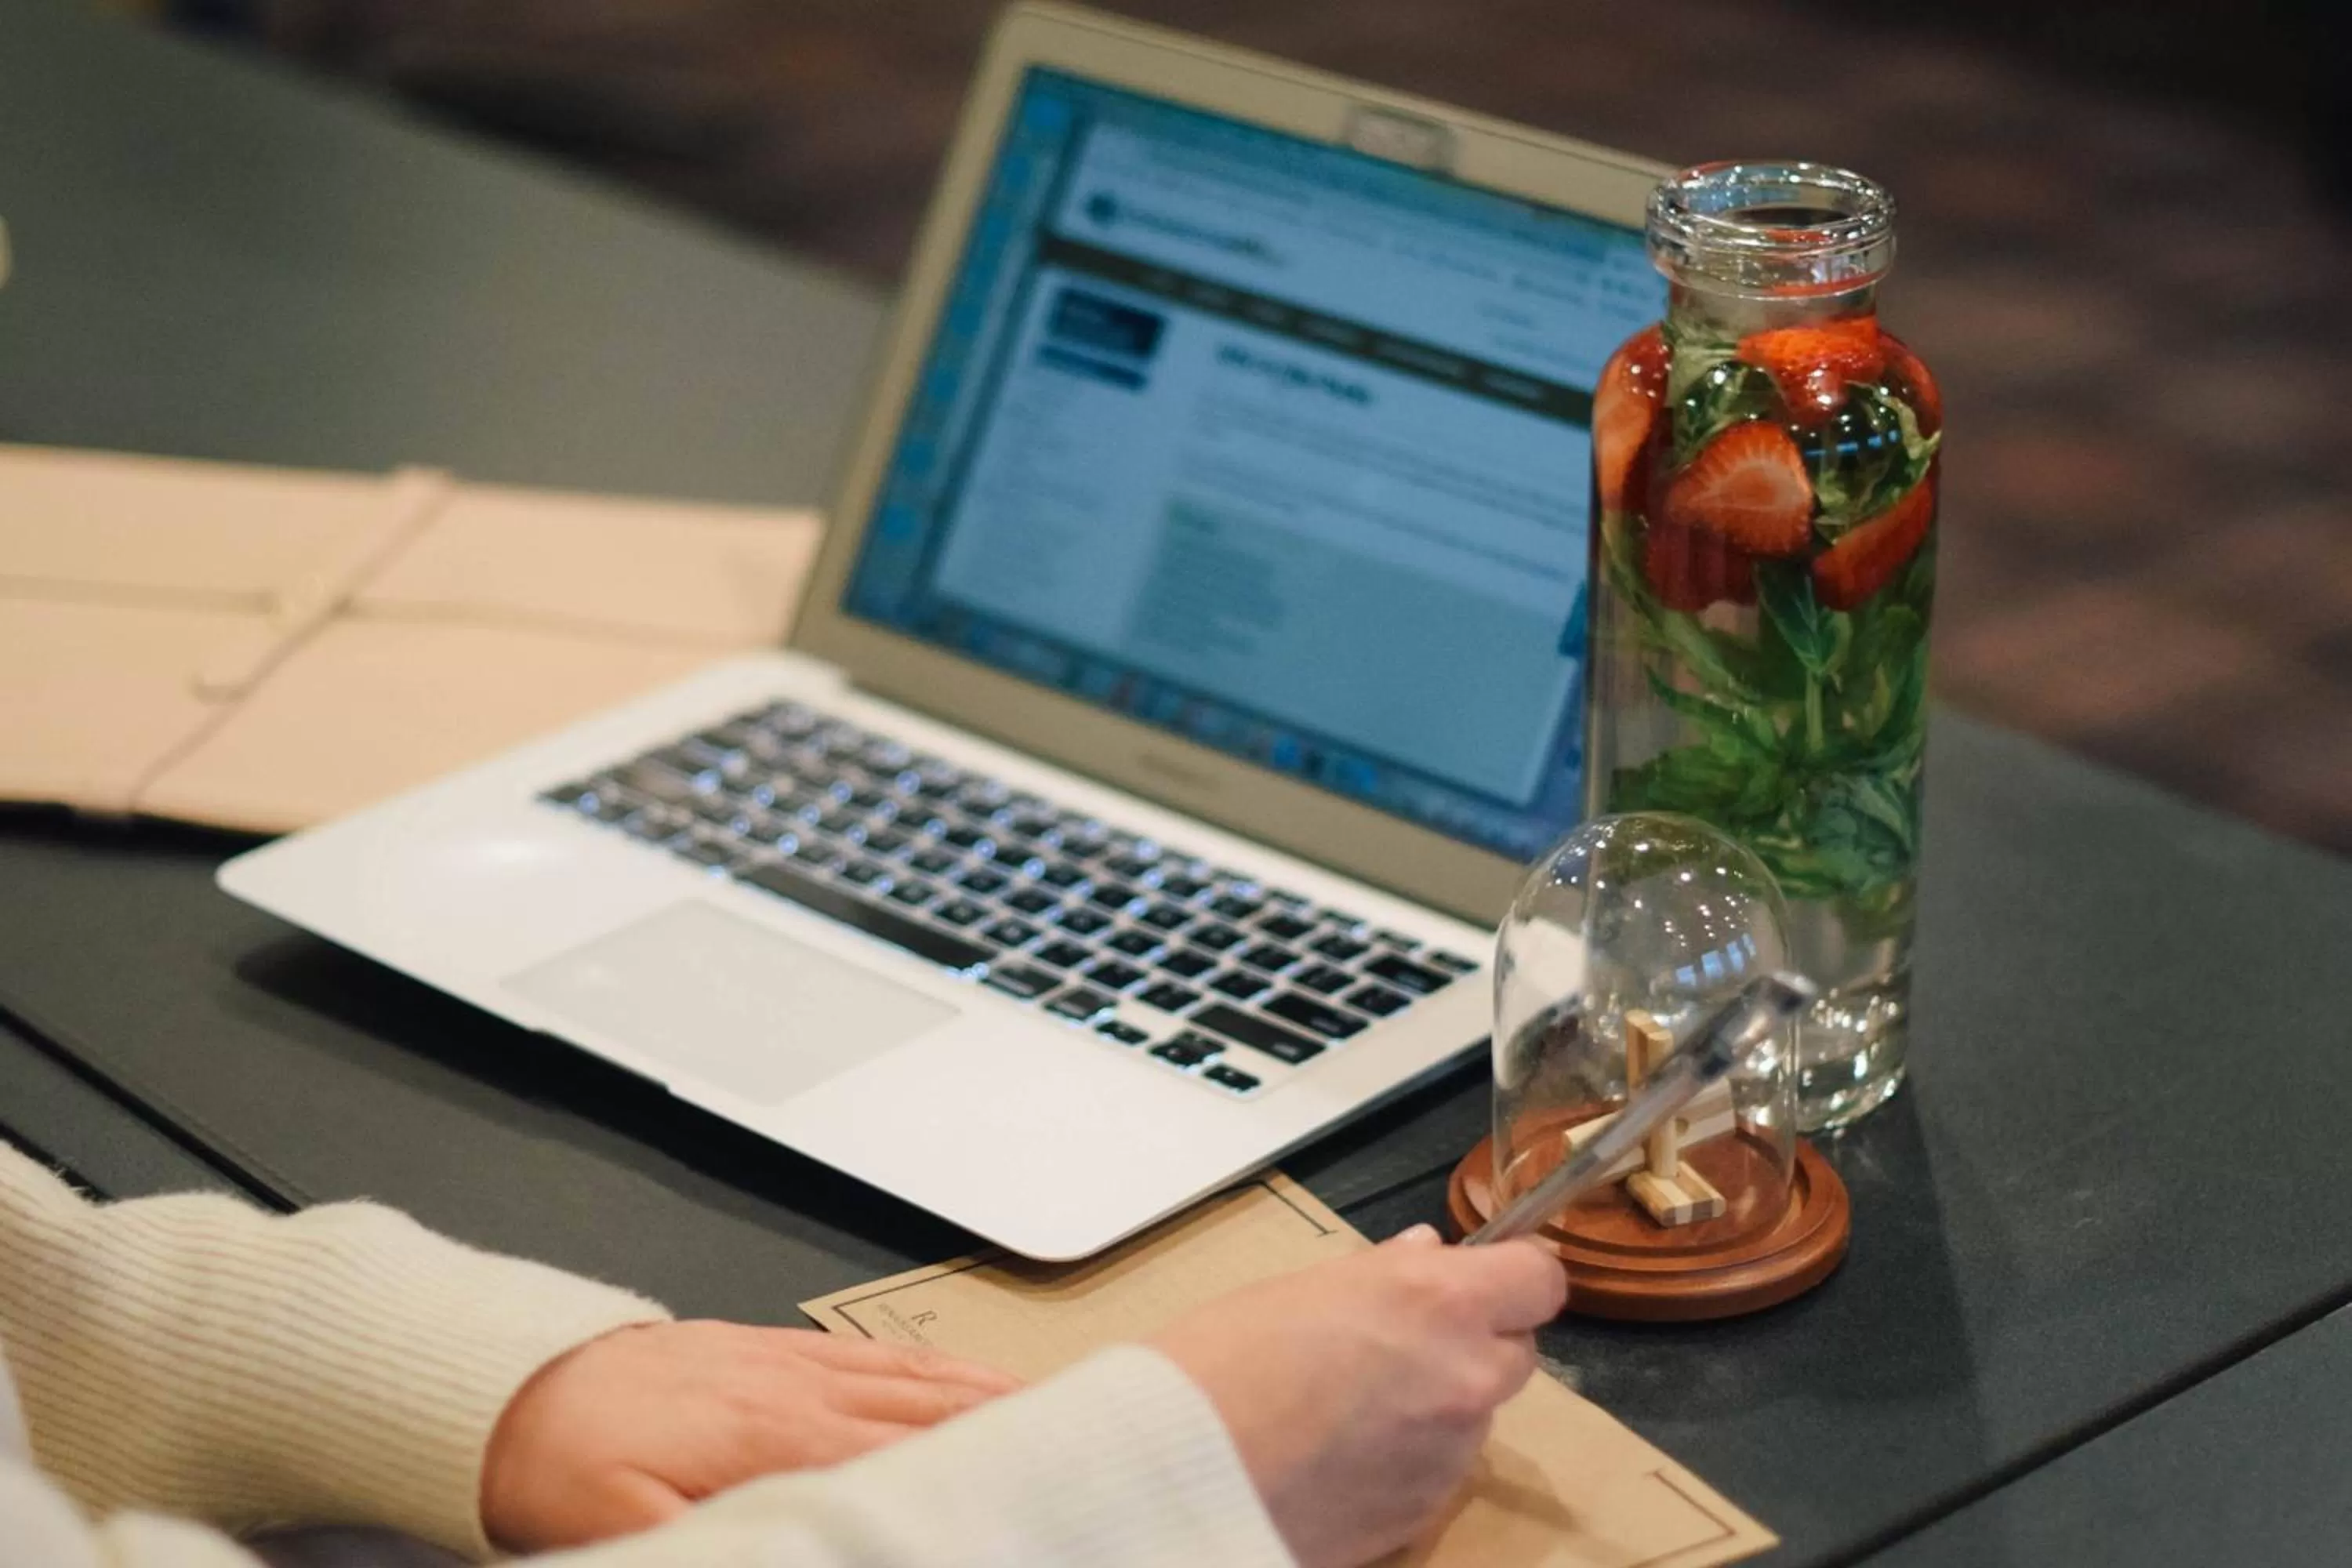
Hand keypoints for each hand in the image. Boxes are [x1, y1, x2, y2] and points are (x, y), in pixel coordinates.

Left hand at [481, 1320, 1021, 1551]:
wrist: (512, 1383)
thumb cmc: (562, 1462)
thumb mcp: (624, 1531)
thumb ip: (713, 1543)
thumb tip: (798, 1541)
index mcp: (772, 1441)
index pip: (900, 1457)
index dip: (974, 1470)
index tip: (1039, 1482)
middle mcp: (798, 1393)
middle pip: (930, 1411)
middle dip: (1012, 1428)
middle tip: (1087, 1446)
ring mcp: (794, 1364)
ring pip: (918, 1377)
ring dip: (993, 1395)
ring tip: (1063, 1415)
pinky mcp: (780, 1350)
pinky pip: (881, 1354)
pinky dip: (942, 1366)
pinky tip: (973, 1377)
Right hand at [1152, 1225, 1564, 1567]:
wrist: (1183, 1469)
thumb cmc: (1224, 1360)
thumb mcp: (1305, 1288)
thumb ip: (1383, 1274)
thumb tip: (1426, 1255)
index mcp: (1438, 1301)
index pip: (1538, 1279)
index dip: (1513, 1277)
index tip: (1485, 1280)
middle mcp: (1465, 1375)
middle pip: (1516, 1352)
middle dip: (1473, 1344)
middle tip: (1403, 1346)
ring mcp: (1451, 1452)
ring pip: (1476, 1416)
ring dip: (1439, 1405)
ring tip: (1353, 1409)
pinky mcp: (1424, 1512)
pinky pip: (1438, 1471)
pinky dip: (1408, 1460)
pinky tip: (1343, 1455)